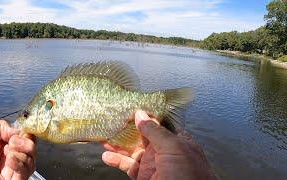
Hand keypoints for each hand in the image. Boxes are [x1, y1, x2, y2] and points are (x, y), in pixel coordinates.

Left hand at [0, 120, 35, 179]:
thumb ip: (4, 127)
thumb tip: (19, 131)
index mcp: (5, 146)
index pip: (26, 140)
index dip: (27, 136)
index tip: (23, 132)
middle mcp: (10, 158)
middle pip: (32, 151)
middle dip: (27, 144)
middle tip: (14, 142)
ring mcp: (11, 170)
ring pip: (31, 162)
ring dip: (23, 153)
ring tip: (9, 151)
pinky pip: (24, 173)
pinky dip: (20, 164)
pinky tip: (10, 159)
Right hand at [102, 110, 216, 179]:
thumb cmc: (188, 175)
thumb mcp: (174, 148)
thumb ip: (156, 131)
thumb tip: (140, 114)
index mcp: (176, 140)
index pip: (158, 123)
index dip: (144, 115)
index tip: (129, 106)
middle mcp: (164, 151)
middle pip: (142, 135)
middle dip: (127, 128)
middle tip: (112, 119)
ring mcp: (153, 164)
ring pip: (132, 150)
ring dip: (118, 144)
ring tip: (104, 135)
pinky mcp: (143, 176)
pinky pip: (128, 165)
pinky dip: (116, 160)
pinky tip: (106, 156)